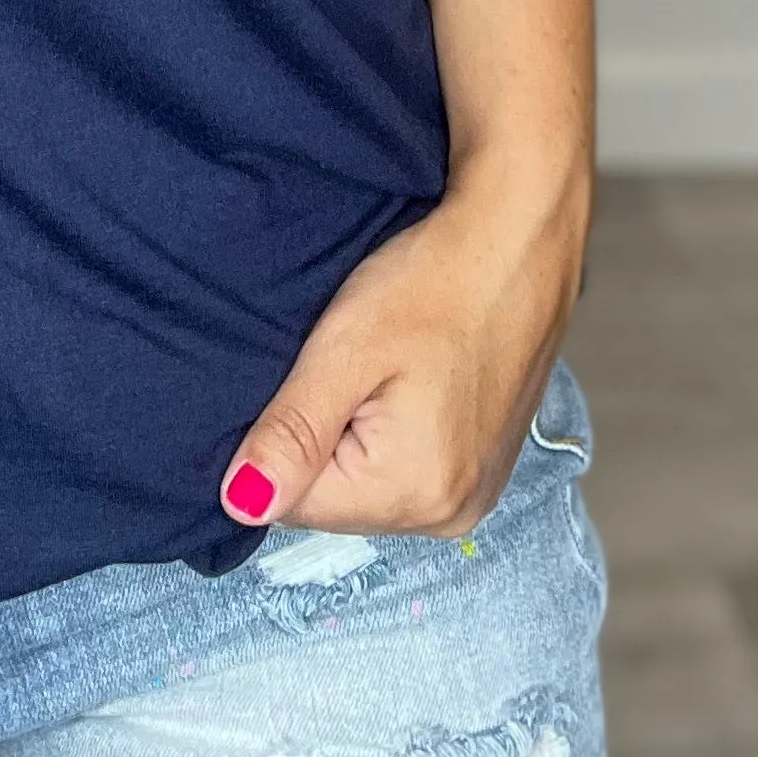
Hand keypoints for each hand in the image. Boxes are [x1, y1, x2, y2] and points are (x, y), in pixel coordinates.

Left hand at [218, 167, 588, 537]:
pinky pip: (407, 470)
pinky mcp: (485, 470)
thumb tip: (239, 504)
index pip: (294, 501)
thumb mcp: (345, 349)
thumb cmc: (434, 281)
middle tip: (346, 363)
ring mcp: (475, 496)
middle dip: (321, 438)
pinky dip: (391, 431)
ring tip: (380, 365)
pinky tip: (405, 378)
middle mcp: (451, 516)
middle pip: (336, 499)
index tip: (310, 373)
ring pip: (368, 485)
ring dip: (355, 434)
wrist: (518, 240)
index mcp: (413, 493)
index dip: (282, 435)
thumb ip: (291, 434)